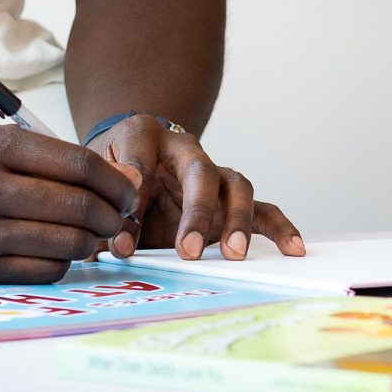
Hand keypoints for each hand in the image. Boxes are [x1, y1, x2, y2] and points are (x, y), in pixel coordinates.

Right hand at [0, 125, 141, 283]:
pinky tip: (65, 251)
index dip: (114, 180)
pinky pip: (42, 270)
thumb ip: (51, 155)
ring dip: (94, 241)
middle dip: (112, 213)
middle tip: (121, 216)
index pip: (76, 164)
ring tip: (98, 234)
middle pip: (75, 205)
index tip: (130, 189)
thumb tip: (122, 178)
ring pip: (64, 242)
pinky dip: (65, 262)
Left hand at [87, 114, 304, 261]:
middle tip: (186, 250)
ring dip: (236, 220)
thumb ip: (109, 210)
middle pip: (201, 172)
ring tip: (234, 254)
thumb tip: (121, 245)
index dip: (135, 182)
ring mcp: (213, 174)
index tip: (126, 215)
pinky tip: (292, 248)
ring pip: (236, 186)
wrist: (132, 153)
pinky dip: (278, 227)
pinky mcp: (229, 199)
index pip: (141, 153)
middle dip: (196, 211)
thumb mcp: (99, 180)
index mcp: (145, 137)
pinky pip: (260, 208)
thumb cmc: (113, 169)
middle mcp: (186, 150)